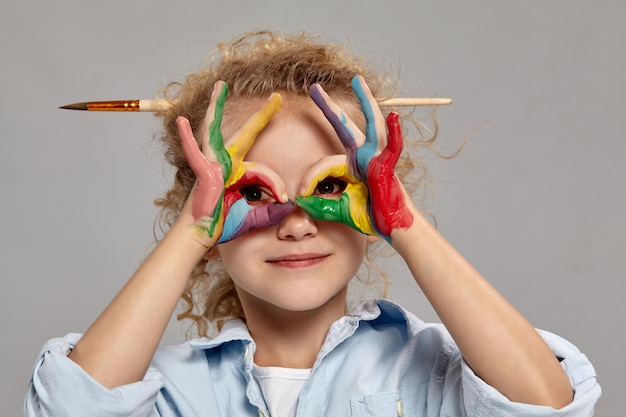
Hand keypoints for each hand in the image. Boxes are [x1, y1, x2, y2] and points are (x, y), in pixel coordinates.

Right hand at [177, 81, 292, 247]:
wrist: (203, 235)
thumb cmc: (224, 224)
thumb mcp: (256, 215)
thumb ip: (272, 210)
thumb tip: (289, 205)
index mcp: (239, 171)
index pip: (264, 171)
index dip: (276, 185)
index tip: (284, 199)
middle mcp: (226, 162)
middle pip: (246, 133)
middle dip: (262, 115)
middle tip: (278, 96)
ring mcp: (213, 164)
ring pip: (216, 131)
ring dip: (217, 106)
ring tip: (220, 85)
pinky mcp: (203, 172)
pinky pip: (195, 153)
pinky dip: (186, 137)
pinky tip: (182, 120)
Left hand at [296, 76, 412, 241]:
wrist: (390, 226)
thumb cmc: (368, 215)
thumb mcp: (337, 209)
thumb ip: (319, 205)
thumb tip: (300, 202)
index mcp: (350, 164)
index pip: (323, 163)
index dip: (310, 178)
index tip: (301, 195)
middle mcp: (363, 155)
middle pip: (344, 126)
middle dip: (328, 107)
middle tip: (314, 88)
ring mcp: (377, 158)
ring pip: (371, 125)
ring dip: (366, 101)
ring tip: (358, 81)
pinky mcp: (387, 166)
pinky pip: (393, 148)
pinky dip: (395, 133)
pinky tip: (393, 116)